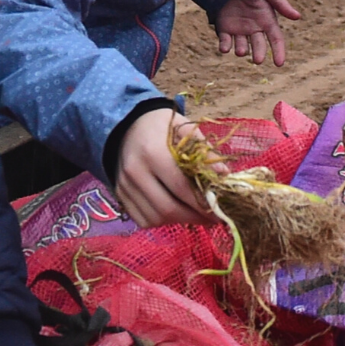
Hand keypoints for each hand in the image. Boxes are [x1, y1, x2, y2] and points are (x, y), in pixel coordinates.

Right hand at [115, 111, 217, 227]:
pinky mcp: (119, 195)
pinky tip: (175, 212)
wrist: (127, 124)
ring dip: (178, 221)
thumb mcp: (185, 130)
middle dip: (193, 217)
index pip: (181, 188)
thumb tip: (225, 176)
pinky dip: (161, 221)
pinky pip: (142, 219)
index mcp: (152, 152)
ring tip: (195, 215)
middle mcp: (135, 172)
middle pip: (167, 208)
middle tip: (212, 219)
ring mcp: (124, 185)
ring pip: (154, 218)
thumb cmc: (161, 126)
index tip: (220, 211)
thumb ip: (205, 153)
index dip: (203, 204)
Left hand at [214, 0, 300, 66]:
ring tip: (241, 51)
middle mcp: (254, 28)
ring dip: (241, 50)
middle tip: (258, 60)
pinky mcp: (224, 27)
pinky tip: (224, 49)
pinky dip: (224, 46)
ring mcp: (239, 29)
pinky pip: (225, 41)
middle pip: (259, 46)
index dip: (279, 52)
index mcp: (267, 21)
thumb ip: (280, 4)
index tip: (279, 64)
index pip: (276, 40)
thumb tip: (297, 17)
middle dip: (258, 54)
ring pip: (241, 46)